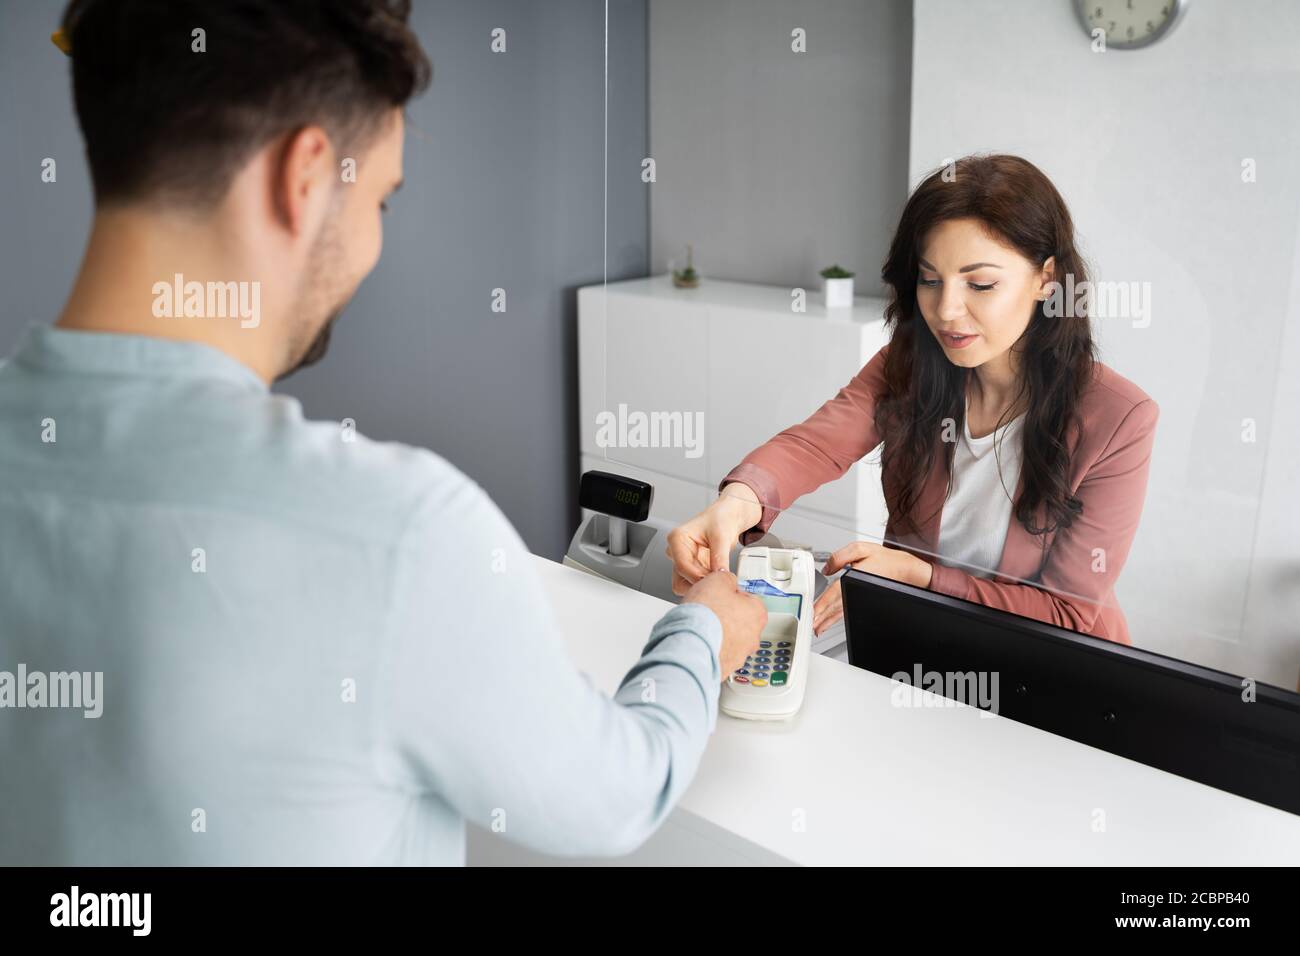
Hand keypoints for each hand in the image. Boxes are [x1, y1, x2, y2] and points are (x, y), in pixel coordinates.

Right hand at [666, 483, 762, 595]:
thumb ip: (720, 557)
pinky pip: (695, 584)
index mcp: (677, 538)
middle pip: (680, 579)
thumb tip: (721, 575)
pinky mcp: (691, 569)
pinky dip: (707, 585)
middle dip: (700, 584)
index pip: (682, 566)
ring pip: (685, 585)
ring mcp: (683, 561)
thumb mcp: (721, 536)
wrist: (727, 518)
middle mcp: (676, 552)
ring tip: (720, 580)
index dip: (699, 577)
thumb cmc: (720, 519)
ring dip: (703, 586)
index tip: (716, 581)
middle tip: (718, 583)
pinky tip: (719, 579)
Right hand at [681, 570, 766, 677]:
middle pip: (740, 621)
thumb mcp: (716, 580)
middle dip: (725, 615)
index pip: (749, 598)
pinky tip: (698, 640)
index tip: (720, 594)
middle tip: (709, 610)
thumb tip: (727, 580)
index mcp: (758, 614)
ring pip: (729, 639)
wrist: (691, 644)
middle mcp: (753, 637)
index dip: (730, 594)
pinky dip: (710, 648)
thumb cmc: (706, 616)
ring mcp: (740, 655)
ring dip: (718, 633)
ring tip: (701, 626)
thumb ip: (726, 578)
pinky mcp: (725, 668)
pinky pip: (718, 654)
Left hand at [811, 542, 932, 635]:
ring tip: (817, 628)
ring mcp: (858, 597)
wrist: (905, 570)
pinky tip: (828, 622)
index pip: (835, 593)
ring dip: (827, 621)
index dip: (823, 604)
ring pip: (839, 612)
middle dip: (822, 617)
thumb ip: (840, 556)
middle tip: (810, 625)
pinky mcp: (860, 599)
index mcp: (854, 578)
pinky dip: (835, 618)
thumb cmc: (886, 559)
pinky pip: (845, 610)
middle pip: (835, 607)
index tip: (814, 613)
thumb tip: (827, 569)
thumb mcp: (861, 548)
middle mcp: (855, 591)